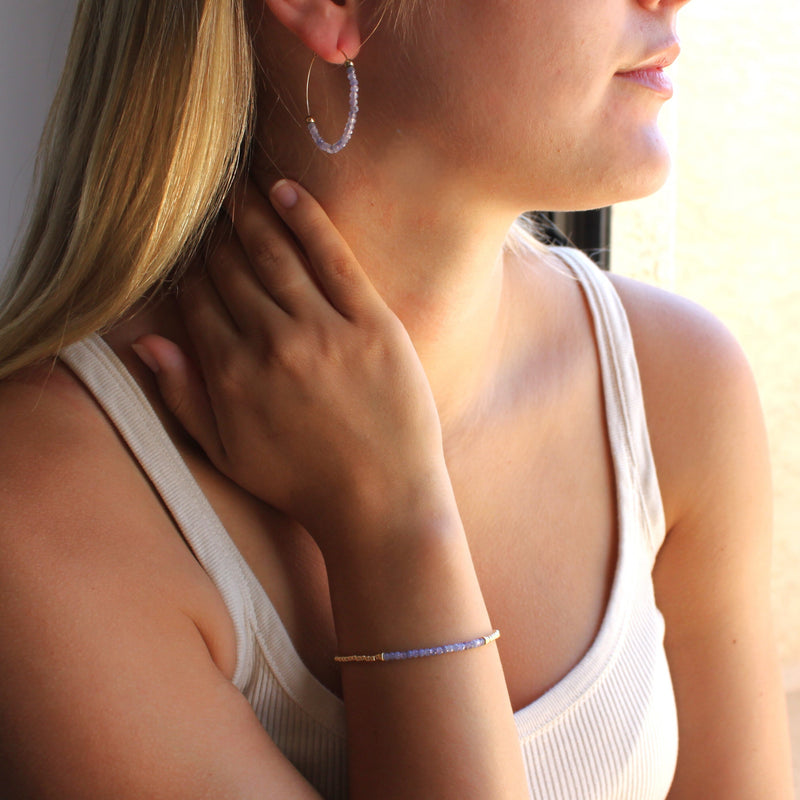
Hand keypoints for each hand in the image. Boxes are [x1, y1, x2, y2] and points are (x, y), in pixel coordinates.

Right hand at [134, 180, 455, 556]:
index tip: (187, 246)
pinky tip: (287, 191)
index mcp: (232, 374)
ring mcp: (323, 330)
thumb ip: (183, 397)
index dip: (190, 270)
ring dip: (252, 218)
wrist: (380, 499)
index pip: (200, 302)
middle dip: (217, 237)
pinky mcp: (372, 324)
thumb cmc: (301, 482)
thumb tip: (145, 343)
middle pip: (234, 273)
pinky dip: (309, 221)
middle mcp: (271, 343)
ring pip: (277, 258)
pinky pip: (334, 259)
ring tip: (237, 189)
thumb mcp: (227, 454)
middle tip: (208, 203)